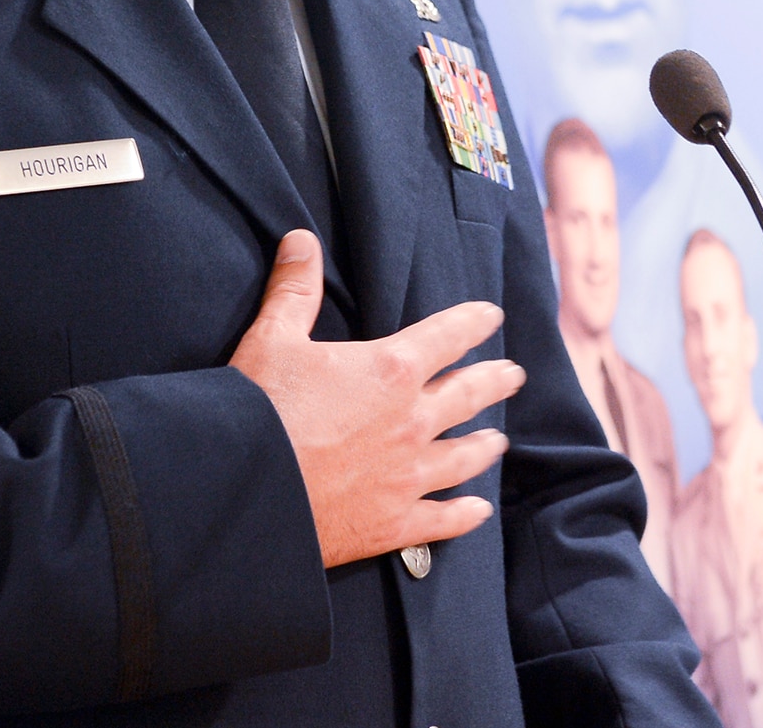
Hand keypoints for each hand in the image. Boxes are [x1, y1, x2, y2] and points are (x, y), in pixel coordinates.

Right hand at [230, 229, 524, 567]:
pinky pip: (443, 520)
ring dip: (484, 446)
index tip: (492, 316)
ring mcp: (408, 476)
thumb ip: (295, 288)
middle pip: (467, 395)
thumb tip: (301, 239)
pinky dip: (464, 515)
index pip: (446, 335)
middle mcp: (412, 421)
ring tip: (499, 441)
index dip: (473, 322)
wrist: (248, 487)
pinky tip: (477, 511)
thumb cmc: (261, 408)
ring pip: (463, 457)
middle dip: (493, 381)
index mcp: (390, 370)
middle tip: (514, 375)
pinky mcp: (395, 523)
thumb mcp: (274, 337)